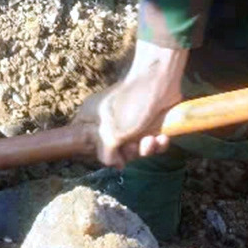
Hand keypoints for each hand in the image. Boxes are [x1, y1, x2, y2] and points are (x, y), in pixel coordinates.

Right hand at [91, 39, 186, 166]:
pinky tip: (162, 138)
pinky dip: (158, 144)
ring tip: (150, 140)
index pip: (85, 141)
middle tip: (133, 145)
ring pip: (135, 149)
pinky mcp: (149, 125)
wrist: (160, 82)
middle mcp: (109, 122)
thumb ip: (105, 153)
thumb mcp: (111, 132)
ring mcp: (129, 124)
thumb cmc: (129, 104)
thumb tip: (115, 165)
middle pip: (114, 150)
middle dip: (128, 152)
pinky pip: (151, 144)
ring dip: (145, 149)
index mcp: (92, 117)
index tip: (110, 154)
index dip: (98, 151)